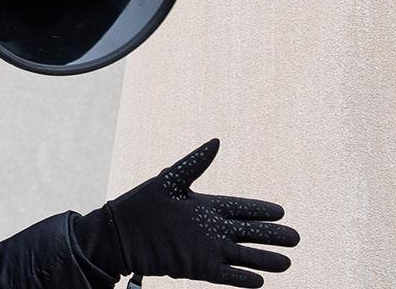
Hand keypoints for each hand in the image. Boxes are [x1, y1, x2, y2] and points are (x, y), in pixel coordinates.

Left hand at [73, 139, 299, 287]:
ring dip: (263, 259)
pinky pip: (225, 274)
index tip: (280, 210)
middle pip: (248, 233)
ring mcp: (206, 249)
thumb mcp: (171, 180)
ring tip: (287, 262)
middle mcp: (210, 229)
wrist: (120, 233)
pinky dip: (241, 278)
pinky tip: (259, 281)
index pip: (239, 208)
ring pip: (242, 255)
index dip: (259, 210)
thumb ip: (196, 163)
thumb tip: (217, 140)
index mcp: (205, 206)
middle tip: (296, 237)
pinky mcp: (198, 267)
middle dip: (271, 235)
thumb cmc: (142, 204)